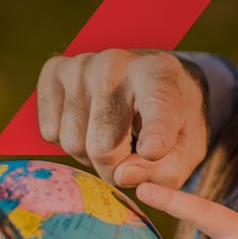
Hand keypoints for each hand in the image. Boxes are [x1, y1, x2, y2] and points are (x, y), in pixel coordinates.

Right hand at [37, 49, 209, 187]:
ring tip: (109, 136)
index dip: (156, 134)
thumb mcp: (187, 149)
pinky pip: (50, 132)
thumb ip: (165, 172)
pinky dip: (68, 140)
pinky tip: (87, 122)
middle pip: (103, 147)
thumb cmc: (170, 119)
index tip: (154, 150)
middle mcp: (117, 62)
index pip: (158, 108)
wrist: (145, 77)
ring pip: (73, 143)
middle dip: (114, 167)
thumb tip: (122, 176)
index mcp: (161, 76)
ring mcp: (81, 64)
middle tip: (128, 157)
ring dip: (90, 155)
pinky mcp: (54, 70)